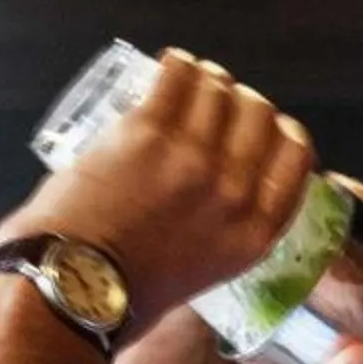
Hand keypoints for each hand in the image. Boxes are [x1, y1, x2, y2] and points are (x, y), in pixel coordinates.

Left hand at [0, 49, 316, 332]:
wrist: (68, 288)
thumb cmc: (124, 298)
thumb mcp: (203, 273)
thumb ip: (219, 236)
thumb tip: (209, 205)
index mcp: (252, 232)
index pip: (294, 158)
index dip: (283, 131)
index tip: (269, 125)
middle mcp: (234, 190)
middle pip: (259, 116)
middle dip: (242, 102)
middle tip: (219, 103)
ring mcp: (193, 158)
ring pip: (219, 90)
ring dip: (208, 80)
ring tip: (192, 81)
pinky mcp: (148, 133)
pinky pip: (176, 79)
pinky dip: (177, 66)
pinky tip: (171, 65)